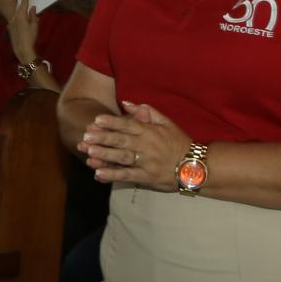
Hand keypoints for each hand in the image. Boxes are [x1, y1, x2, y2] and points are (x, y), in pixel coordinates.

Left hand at [5, 0, 40, 67]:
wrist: (22, 49)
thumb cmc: (30, 38)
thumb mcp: (34, 26)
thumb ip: (33, 15)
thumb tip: (32, 7)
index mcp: (21, 15)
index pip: (24, 2)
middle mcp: (14, 17)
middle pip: (19, 6)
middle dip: (24, 1)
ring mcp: (11, 22)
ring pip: (16, 13)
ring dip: (21, 10)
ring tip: (27, 8)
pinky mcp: (10, 27)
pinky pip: (14, 19)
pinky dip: (19, 17)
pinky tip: (23, 19)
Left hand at [77, 101, 191, 190]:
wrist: (194, 166)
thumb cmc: (178, 142)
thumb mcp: (166, 122)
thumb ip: (147, 111)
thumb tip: (126, 103)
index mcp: (150, 131)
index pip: (129, 124)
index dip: (112, 122)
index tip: (96, 120)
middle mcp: (147, 146)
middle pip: (122, 141)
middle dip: (103, 138)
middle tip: (86, 136)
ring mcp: (147, 163)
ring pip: (123, 158)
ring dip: (105, 156)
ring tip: (89, 153)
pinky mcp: (147, 178)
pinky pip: (128, 176)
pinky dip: (113, 175)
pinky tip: (98, 174)